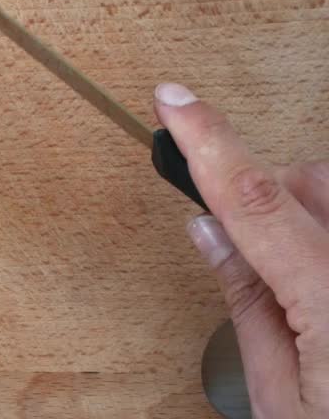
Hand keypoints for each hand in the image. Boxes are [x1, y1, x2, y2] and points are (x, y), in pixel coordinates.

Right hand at [156, 83, 328, 417]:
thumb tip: (210, 231)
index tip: (175, 99)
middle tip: (259, 262)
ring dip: (314, 216)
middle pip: (309, 184)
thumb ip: (246, 303)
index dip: (209, 141)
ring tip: (311, 286)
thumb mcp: (280, 399)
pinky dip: (327, 232)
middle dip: (271, 198)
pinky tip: (323, 282)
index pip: (257, 201)